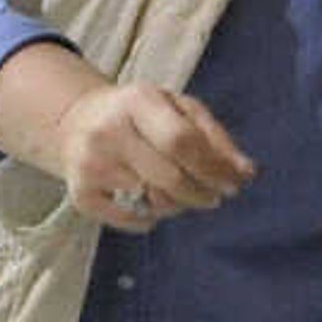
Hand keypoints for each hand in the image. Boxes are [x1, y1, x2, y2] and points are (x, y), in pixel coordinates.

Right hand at [48, 81, 255, 232]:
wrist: (75, 121)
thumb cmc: (140, 114)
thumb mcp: (179, 107)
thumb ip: (214, 137)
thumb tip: (245, 173)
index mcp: (137, 101)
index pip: (182, 141)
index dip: (214, 168)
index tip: (234, 183)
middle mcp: (108, 131)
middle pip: (170, 178)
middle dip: (202, 194)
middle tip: (214, 197)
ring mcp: (91, 164)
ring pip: (154, 202)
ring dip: (178, 205)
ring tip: (178, 195)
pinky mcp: (80, 194)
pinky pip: (132, 221)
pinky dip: (150, 219)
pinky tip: (148, 204)